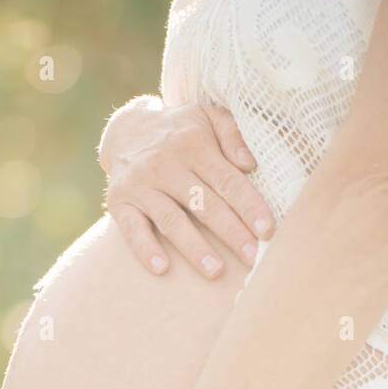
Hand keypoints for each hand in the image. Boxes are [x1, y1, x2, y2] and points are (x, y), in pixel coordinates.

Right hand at [100, 96, 274, 278]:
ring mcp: (141, 185)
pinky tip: (162, 268)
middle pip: (204, 205)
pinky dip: (145, 248)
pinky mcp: (119, 202)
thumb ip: (233, 133)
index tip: (267, 231)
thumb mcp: (207, 117)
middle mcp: (165, 165)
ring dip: (194, 248)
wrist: (125, 131)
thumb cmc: (179, 132)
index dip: (249, 207)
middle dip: (231, 233)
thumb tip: (250, 163)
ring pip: (171, 220)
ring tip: (216, 271)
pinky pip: (132, 229)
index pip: (227, 181)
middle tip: (253, 257)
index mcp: (193, 145)